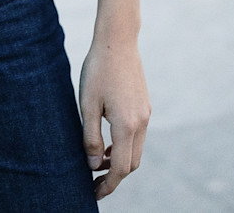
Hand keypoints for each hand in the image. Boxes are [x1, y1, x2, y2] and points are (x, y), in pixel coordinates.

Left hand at [79, 34, 150, 197]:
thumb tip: (94, 166)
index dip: (108, 185)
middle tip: (93, 180)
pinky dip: (125, 146)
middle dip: (114, 176)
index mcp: (127, 126)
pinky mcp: (145, 106)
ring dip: (120, 160)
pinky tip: (108, 141)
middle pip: (132, 164)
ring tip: (98, 162)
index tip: (94, 193)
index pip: (121, 169)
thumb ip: (91, 138)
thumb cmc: (98, 70)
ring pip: (136, 150)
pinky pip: (138, 136)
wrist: (118, 40)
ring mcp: (146, 114)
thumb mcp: (87, 104)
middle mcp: (141, 123)